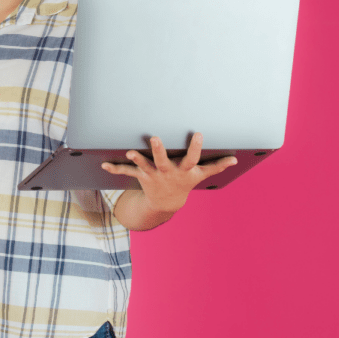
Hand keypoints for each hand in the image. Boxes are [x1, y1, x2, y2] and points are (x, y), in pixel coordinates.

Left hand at [101, 133, 236, 213]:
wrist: (167, 203)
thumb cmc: (185, 182)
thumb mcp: (201, 175)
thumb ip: (215, 166)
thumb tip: (234, 160)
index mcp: (183, 170)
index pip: (192, 158)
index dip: (196, 148)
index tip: (198, 134)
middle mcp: (167, 172)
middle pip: (163, 161)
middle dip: (159, 150)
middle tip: (155, 138)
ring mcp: (153, 175)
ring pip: (144, 166)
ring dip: (136, 160)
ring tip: (129, 152)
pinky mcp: (140, 176)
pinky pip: (126, 172)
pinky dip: (115, 169)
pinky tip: (104, 165)